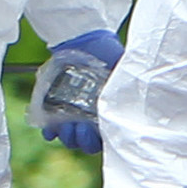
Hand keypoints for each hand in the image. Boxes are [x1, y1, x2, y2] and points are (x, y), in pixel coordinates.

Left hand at [32, 30, 125, 155]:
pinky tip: (50, 129)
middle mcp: (92, 121)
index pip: (103, 142)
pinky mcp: (57, 110)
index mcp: (109, 116)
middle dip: (81, 139)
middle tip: (79, 127)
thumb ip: (130, 89)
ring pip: (69, 139)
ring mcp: (74, 117)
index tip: (93, 129)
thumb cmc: (111, 58)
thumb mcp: (124, 73)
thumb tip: (136, 102)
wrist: (89, 43)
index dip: (97, 141)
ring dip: (66, 136)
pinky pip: (51, 129)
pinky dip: (50, 131)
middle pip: (85, 144)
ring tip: (65, 125)